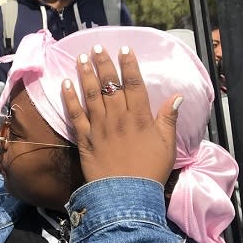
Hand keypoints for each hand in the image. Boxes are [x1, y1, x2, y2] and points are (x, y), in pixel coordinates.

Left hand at [61, 45, 180, 184]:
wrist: (126, 194)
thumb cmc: (150, 170)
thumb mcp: (167, 145)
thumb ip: (168, 119)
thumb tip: (177, 96)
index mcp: (140, 117)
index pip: (134, 84)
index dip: (129, 65)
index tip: (123, 49)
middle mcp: (118, 117)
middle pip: (110, 85)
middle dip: (104, 64)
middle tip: (97, 47)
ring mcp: (99, 127)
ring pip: (91, 95)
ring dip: (85, 74)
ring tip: (81, 58)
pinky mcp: (84, 138)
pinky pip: (75, 114)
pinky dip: (69, 98)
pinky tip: (65, 83)